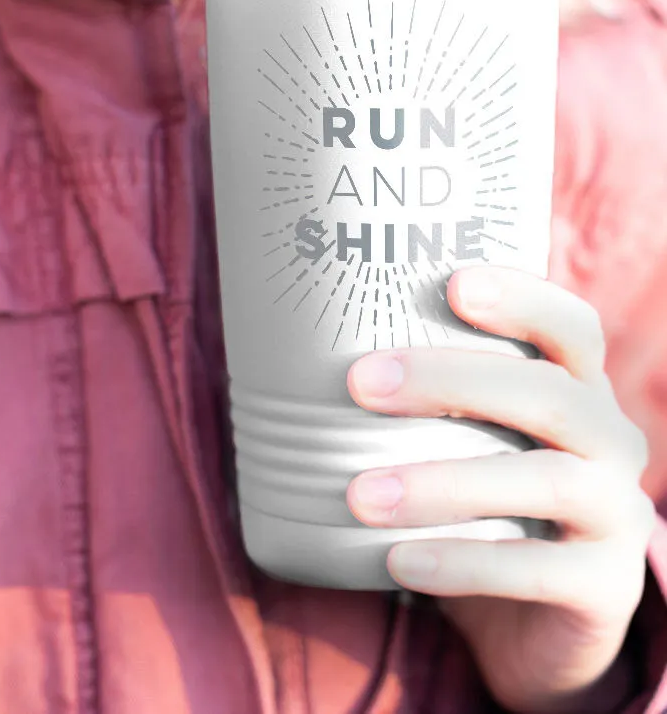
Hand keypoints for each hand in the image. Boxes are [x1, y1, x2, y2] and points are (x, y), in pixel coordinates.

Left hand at [345, 267, 655, 713]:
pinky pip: (539, 571)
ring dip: (443, 483)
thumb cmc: (474, 499)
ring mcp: (617, 515)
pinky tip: (396, 561)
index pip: (570, 325)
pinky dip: (462, 562)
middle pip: (548, 394)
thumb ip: (416, 394)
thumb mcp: (461, 436)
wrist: (527, 617)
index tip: (452, 285)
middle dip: (450, 380)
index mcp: (577, 389)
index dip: (522, 299)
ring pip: (546, 482)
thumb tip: (286, 342)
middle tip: (360, 384)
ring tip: (359, 495)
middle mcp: (610, 441)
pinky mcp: (606, 588)